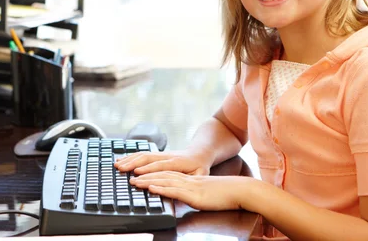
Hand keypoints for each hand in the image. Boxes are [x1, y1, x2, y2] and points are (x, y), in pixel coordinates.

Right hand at [114, 150, 212, 175]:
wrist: (200, 152)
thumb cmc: (200, 167)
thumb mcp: (201, 175)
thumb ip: (192, 181)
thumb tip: (180, 189)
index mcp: (178, 162)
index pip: (161, 165)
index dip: (148, 169)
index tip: (137, 173)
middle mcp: (167, 156)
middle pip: (148, 158)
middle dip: (133, 163)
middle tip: (121, 169)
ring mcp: (161, 154)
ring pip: (143, 155)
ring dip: (129, 159)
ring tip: (118, 165)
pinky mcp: (157, 154)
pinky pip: (143, 154)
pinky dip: (131, 157)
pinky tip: (122, 160)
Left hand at [130, 171, 256, 211]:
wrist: (239, 190)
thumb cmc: (224, 193)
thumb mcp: (203, 192)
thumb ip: (191, 192)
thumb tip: (179, 196)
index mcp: (187, 178)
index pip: (164, 173)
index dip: (149, 172)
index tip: (135, 173)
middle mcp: (186, 180)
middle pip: (160, 174)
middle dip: (143, 174)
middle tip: (127, 174)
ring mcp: (190, 186)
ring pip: (164, 181)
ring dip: (147, 181)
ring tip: (133, 182)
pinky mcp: (194, 194)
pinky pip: (175, 191)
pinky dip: (161, 189)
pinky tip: (151, 189)